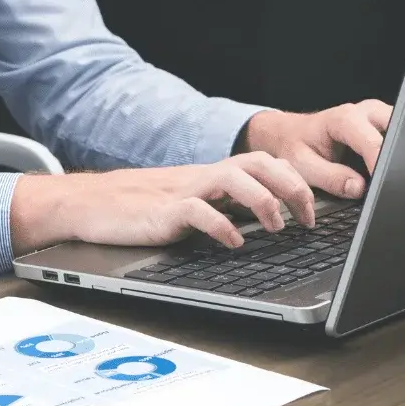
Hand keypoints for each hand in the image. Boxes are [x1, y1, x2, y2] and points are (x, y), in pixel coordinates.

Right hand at [9, 152, 315, 255]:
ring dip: (263, 201)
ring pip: (234, 179)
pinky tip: (232, 242)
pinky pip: (198, 211)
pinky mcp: (164, 211)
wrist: (89, 204)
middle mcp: (204, 177)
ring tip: (276, 227)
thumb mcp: (191, 205)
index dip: (296, 181)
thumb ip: (223, 209)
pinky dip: (221, 226)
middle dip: (292, 187)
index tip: (315, 211)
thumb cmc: (140, 209)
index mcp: (213, 175)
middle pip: (260, 163)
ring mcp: (184, 191)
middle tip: (306, 218)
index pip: (265, 163)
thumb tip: (265, 223)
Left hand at [240, 99, 392, 199]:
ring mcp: (377, 116)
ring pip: (403, 132)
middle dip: (398, 156)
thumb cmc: (294, 147)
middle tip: (391, 181)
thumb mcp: (304, 166)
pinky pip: (398, 137)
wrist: (289, 134)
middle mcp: (365, 113)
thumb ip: (331, 178)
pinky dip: (397, 154)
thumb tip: (359, 188)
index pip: (374, 143)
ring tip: (389, 176)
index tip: (382, 188)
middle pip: (397, 130)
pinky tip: (389, 169)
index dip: (381, 168)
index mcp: (345, 119)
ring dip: (399, 154)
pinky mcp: (383, 126)